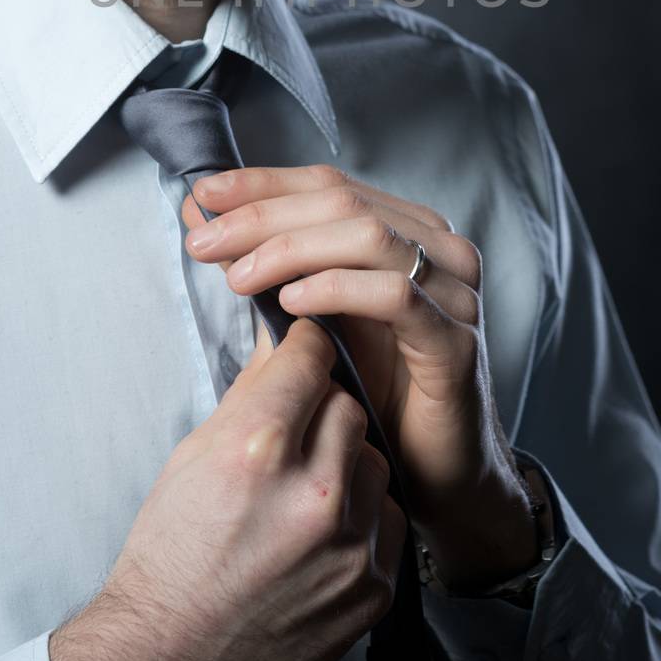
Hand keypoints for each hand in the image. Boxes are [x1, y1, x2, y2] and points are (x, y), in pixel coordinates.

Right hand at [49, 318, 406, 660]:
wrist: (167, 658)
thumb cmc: (172, 554)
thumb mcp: (194, 455)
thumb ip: (251, 391)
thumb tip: (282, 339)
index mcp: (256, 451)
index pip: (311, 359)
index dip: (306, 348)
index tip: (305, 351)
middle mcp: (310, 495)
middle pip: (348, 405)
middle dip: (323, 409)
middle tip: (294, 433)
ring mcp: (348, 546)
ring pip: (375, 459)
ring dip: (346, 463)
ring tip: (303, 491)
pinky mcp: (372, 589)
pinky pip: (388, 519)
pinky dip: (361, 518)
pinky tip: (320, 534)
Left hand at [183, 163, 536, 586]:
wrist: (437, 475)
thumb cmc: (377, 392)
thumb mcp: (315, 317)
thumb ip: (272, 264)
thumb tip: (204, 214)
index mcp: (407, 230)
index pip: (329, 185)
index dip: (263, 184)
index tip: (203, 194)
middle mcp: (439, 249)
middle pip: (342, 203)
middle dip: (263, 217)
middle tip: (203, 241)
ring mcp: (453, 291)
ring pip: (367, 237)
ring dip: (290, 249)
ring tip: (237, 276)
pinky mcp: (456, 340)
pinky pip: (395, 296)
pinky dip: (336, 289)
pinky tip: (291, 301)